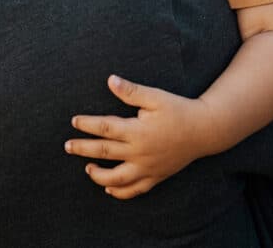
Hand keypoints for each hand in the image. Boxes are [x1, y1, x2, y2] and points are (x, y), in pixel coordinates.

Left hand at [64, 75, 210, 199]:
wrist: (205, 130)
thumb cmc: (179, 110)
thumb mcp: (155, 97)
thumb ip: (131, 91)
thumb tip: (110, 80)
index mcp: (138, 131)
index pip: (105, 128)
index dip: (87, 125)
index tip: (74, 121)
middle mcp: (140, 152)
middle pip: (104, 153)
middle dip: (83, 149)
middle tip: (67, 146)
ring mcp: (147, 167)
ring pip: (117, 179)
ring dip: (98, 176)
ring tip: (87, 169)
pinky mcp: (156, 176)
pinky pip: (135, 190)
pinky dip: (120, 192)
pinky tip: (109, 189)